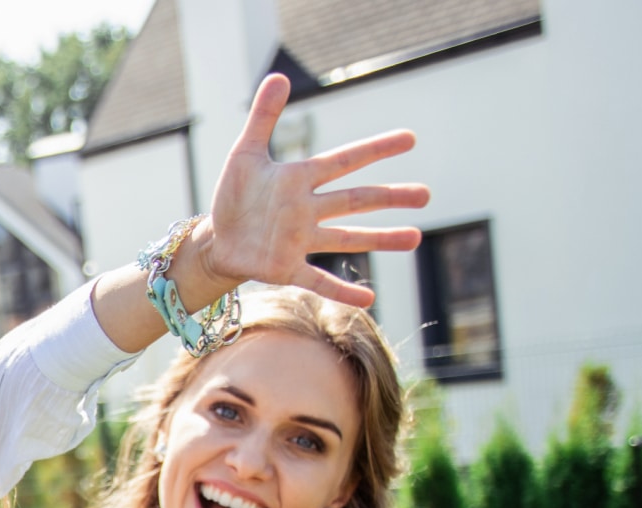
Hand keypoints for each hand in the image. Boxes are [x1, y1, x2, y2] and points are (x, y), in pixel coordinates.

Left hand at [186, 74, 428, 307]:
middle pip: (355, 200)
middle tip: (425, 194)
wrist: (215, 239)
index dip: (374, 149)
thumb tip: (278, 75)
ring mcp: (301, 240)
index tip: (409, 138)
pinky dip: (342, 289)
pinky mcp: (287, 268)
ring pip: (347, 238)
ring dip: (380, 239)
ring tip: (416, 238)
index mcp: (300, 179)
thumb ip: (263, 117)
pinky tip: (369, 299)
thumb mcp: (245, 153)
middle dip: (389, 196)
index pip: (344, 160)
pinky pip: (318, 279)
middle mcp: (307, 210)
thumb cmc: (235, 196)